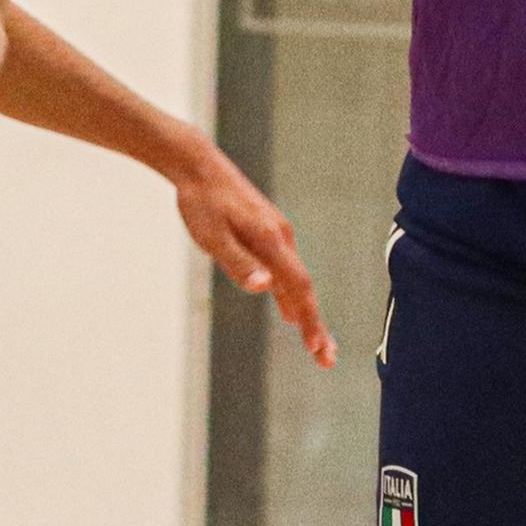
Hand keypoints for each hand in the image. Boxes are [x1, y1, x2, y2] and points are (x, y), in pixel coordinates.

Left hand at [172, 146, 333, 367]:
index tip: (317, 349)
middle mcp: (281, 238)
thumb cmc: (201, 202)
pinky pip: (285, 271)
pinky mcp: (268, 234)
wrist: (198, 165)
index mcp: (271, 240)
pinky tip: (290, 313)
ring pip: (296, 281)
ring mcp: (277, 235)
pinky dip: (291, 295)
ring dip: (307, 314)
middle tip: (327, 360)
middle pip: (303, 289)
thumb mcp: (211, 236)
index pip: (298, 288)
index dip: (310, 320)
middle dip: (316, 326)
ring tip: (316, 345)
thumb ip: (238, 263)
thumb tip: (264, 288)